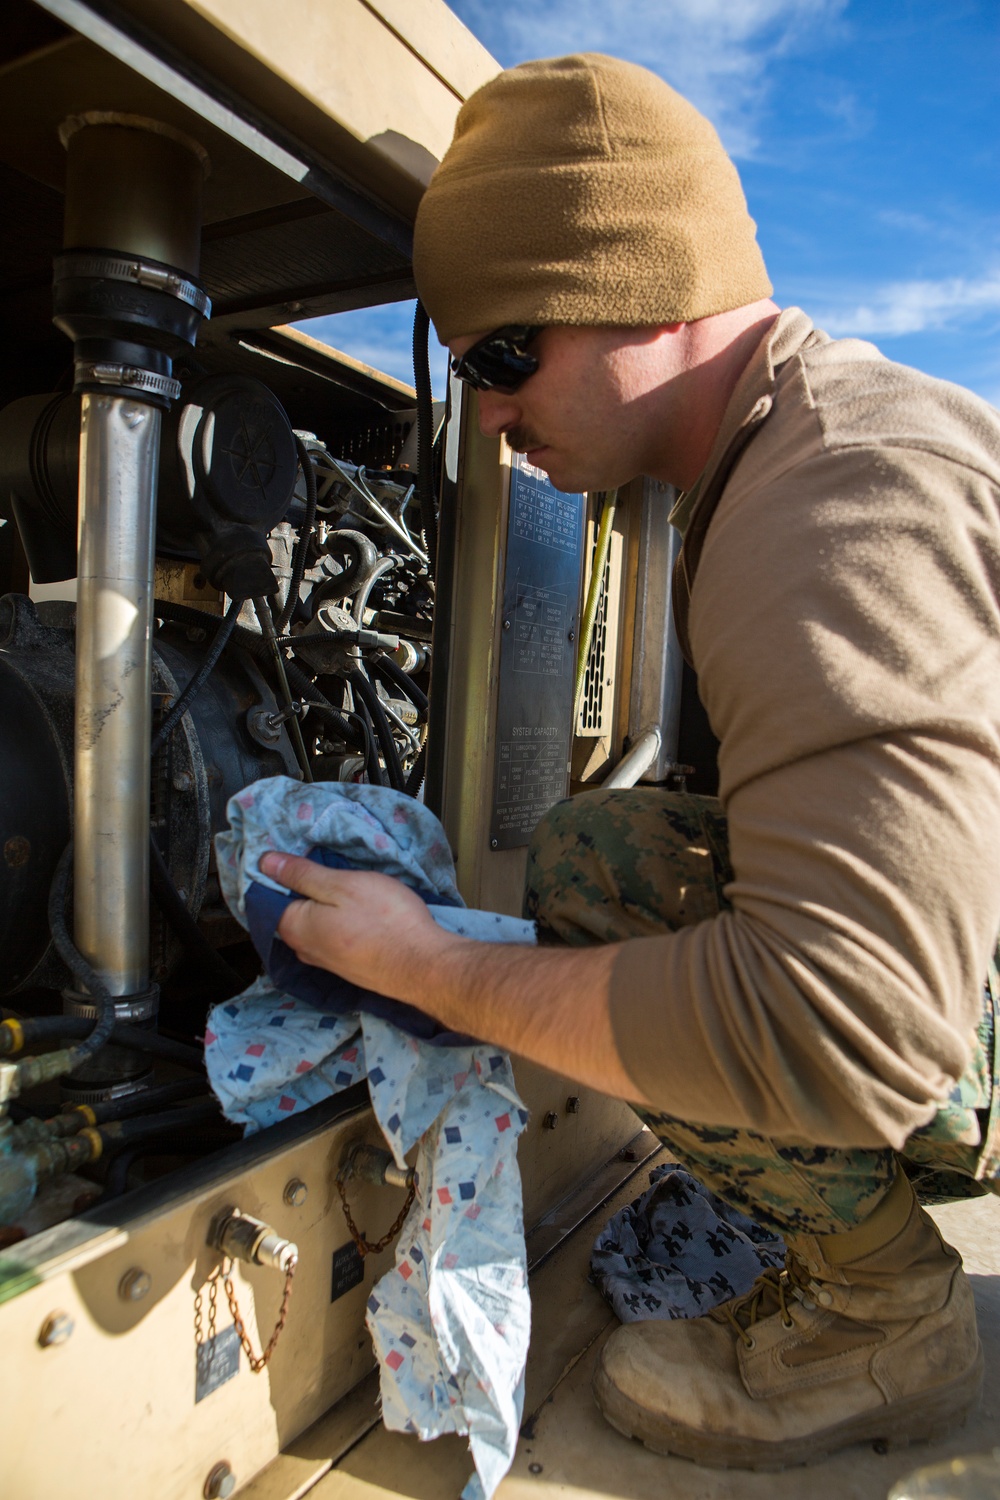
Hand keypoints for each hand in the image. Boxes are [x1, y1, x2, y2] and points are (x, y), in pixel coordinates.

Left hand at [258, 852, 447, 1000]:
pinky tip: (361, 913)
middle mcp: (302, 949)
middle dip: (308, 890)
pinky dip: (340, 923)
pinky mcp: (347, 968)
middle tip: (336, 871)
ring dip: (327, 907)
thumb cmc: (384, 919)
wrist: (423, 966)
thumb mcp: (342, 885)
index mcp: (293, 927)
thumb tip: (265, 863)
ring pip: (315, 925)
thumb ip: (301, 874)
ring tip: (353, 890)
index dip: (285, 872)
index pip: (271, 894)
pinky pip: (333, 938)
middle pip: (293, 911)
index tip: (308, 858)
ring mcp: (325, 962)